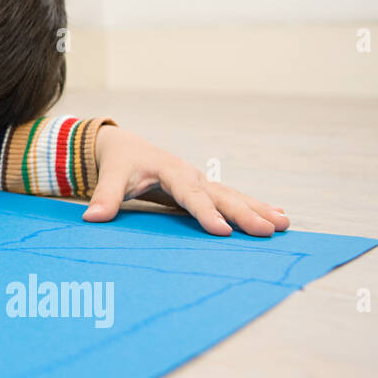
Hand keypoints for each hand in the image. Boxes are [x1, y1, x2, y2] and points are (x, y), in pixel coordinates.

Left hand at [84, 124, 289, 236]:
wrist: (124, 146)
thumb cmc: (119, 162)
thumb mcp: (109, 176)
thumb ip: (105, 196)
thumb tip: (92, 218)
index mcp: (170, 170)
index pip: (190, 195)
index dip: (206, 213)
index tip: (223, 231)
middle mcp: (191, 175)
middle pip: (220, 195)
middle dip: (245, 213)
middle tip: (269, 230)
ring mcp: (200, 181)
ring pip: (233, 195)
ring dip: (258, 209)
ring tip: (284, 224)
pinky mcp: (204, 188)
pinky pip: (232, 197)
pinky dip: (255, 206)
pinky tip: (278, 215)